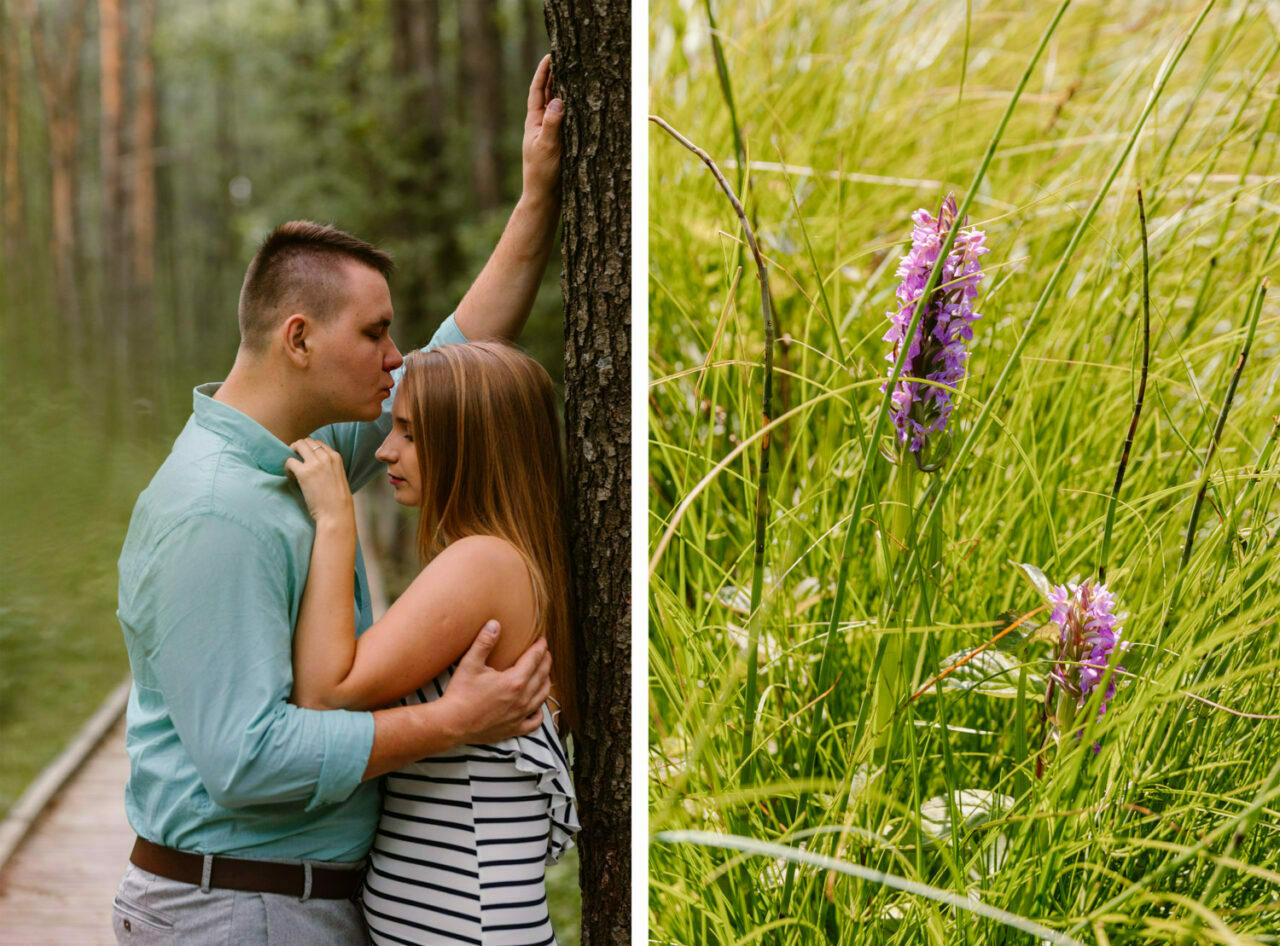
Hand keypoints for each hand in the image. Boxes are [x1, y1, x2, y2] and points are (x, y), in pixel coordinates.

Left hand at [284, 438, 353, 524]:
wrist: (336, 512)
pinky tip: (290, 476)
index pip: (318, 443)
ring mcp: (315, 464)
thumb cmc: (337, 500)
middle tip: (294, 460)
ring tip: (291, 467)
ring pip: (298, 446)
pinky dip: (287, 467)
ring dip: (291, 454)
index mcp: (336, 457)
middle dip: (298, 448)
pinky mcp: (304, 473)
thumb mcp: (339, 476)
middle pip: (306, 441)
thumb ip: (330, 466)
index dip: (308, 449)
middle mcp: (326, 457)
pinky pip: (290, 461)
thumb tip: (315, 465)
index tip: (304, 458)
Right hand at [442, 621, 551, 743]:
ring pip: (542, 697)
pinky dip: (540, 713)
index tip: (542, 640)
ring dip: (546, 682)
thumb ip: (484, 642)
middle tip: (545, 653)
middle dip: (545, 662)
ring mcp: (519, 715)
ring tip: (545, 674)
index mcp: (514, 681)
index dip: (540, 648)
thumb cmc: (460, 694)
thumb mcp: (470, 664)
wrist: (451, 724)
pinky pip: (535, 722)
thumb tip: (494, 624)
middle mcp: (522, 699)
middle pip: (542, 676)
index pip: (534, 659)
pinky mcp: (514, 729)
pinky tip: (537, 707)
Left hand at [522, 54, 563, 201]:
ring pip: (555, 106)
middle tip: (563, 59)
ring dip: (562, 90)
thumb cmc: (542, 174)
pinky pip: (564, 119)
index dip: (543, 73)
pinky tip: (578, 105)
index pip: (537, 91)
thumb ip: (553, 123)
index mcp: (533, 122)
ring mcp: (548, 133)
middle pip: (546, 95)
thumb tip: (558, 100)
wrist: (543, 197)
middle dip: (554, 77)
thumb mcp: (547, 147)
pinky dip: (570, 108)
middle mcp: (539, 125)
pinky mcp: (557, 143)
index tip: (549, 56)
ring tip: (572, 74)